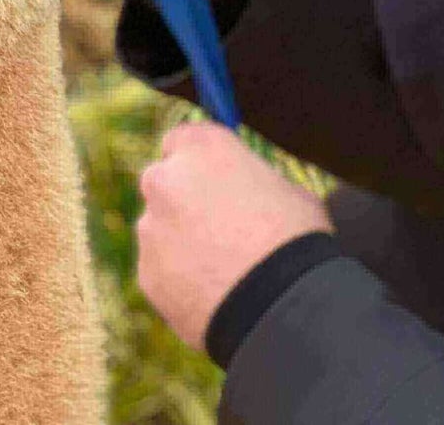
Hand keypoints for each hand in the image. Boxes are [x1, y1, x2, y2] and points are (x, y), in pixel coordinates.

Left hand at [135, 120, 334, 353]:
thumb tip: (247, 188)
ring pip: (160, 230)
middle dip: (181, 200)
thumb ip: (252, 180)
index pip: (181, 139)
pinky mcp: (147, 273)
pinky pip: (161, 271)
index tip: (210, 178)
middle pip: (163, 181)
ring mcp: (151, 227)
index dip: (196, 161)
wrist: (280, 305)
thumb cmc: (295, 239)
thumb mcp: (286, 189)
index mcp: (202, 146)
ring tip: (223, 271)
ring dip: (180, 242)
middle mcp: (166, 178)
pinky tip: (214, 296)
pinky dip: (179, 280)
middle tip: (215, 227)